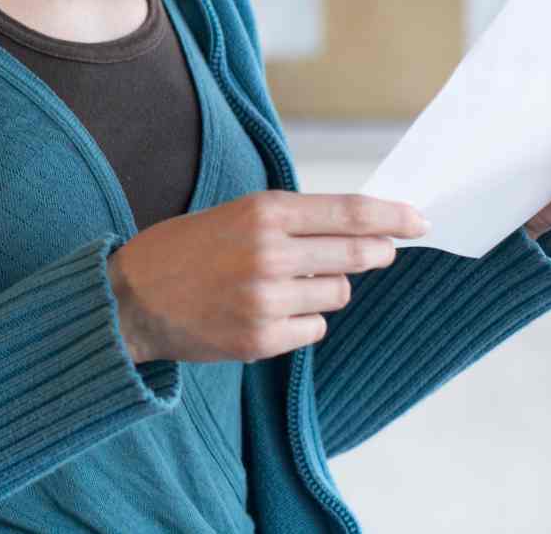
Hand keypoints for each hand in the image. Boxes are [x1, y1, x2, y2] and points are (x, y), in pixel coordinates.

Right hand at [107, 192, 426, 364]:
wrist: (130, 299)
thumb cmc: (182, 251)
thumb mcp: (233, 214)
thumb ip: (289, 219)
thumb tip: (359, 227)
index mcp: (262, 212)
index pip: (348, 212)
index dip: (392, 216)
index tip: (419, 220)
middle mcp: (269, 253)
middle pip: (356, 253)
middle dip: (376, 252)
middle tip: (383, 251)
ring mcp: (267, 300)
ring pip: (337, 294)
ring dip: (326, 288)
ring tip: (285, 284)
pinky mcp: (262, 339)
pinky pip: (314, 327)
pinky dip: (303, 320)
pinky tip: (269, 312)